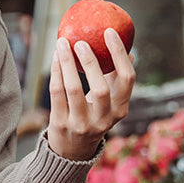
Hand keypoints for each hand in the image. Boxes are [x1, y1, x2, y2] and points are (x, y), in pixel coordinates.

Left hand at [46, 28, 134, 159]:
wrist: (72, 150)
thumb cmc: (93, 115)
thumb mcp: (110, 103)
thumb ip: (116, 80)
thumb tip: (128, 50)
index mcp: (121, 109)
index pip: (128, 80)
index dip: (120, 55)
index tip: (110, 32)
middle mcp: (104, 120)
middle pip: (101, 88)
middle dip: (91, 63)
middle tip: (81, 42)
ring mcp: (81, 124)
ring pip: (73, 90)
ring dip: (67, 64)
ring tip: (62, 43)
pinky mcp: (61, 124)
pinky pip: (57, 93)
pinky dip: (56, 72)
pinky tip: (55, 57)